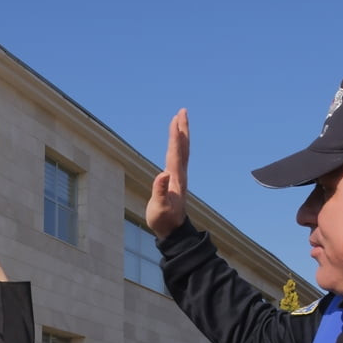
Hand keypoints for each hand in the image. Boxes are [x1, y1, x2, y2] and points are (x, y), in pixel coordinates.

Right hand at [146, 108, 189, 238]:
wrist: (173, 231)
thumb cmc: (164, 221)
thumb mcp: (159, 208)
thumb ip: (160, 191)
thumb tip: (162, 174)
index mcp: (175, 179)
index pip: (175, 153)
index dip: (175, 136)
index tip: (175, 120)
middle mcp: (180, 175)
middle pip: (183, 148)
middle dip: (182, 129)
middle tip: (182, 111)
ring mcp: (179, 177)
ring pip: (182, 151)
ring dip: (181, 135)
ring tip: (180, 120)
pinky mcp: (176, 180)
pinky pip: (178, 157)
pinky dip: (178, 146)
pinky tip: (176, 142)